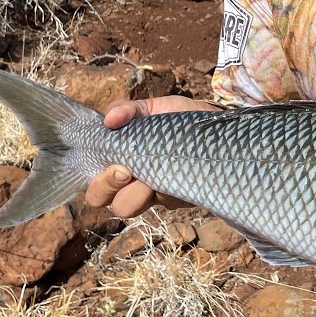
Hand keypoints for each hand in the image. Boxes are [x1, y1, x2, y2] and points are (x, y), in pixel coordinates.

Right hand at [84, 95, 219, 217]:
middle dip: (107, 188)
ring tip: (148, 177)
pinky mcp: (179, 198)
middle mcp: (135, 184)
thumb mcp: (152, 109)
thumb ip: (128, 110)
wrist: (220, 129)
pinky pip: (164, 201)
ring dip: (133, 195)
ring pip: (128, 208)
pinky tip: (177, 173)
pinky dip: (165, 188)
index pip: (95, 185)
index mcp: (122, 164)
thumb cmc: (180, 120)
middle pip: (107, 202)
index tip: (114, 164)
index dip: (96, 182)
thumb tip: (109, 119)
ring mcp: (156, 193)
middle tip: (125, 171)